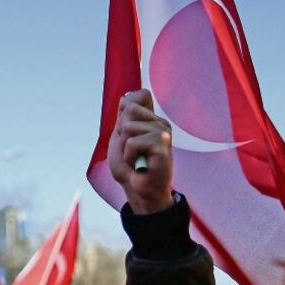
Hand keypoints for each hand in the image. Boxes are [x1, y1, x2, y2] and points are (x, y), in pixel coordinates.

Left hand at [108, 89, 174, 213]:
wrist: (137, 189)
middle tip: (130, 150)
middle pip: (129, 109)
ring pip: (129, 126)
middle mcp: (160, 122)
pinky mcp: (164, 144)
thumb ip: (123, 116)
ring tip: (135, 158)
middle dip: (121, 132)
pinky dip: (129, 156)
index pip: (140, 95)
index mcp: (151, 118)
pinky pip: (133, 142)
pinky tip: (139, 165)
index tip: (126, 132)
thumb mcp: (120, 136)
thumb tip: (126, 96)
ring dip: (124, 147)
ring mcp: (164, 132)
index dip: (125, 110)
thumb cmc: (129, 165)